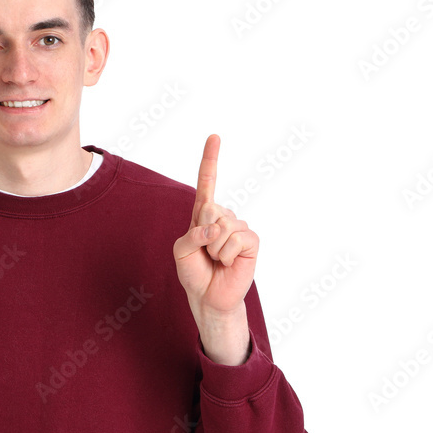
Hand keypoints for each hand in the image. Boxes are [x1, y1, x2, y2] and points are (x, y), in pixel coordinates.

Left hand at [172, 135, 258, 359]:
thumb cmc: (194, 272)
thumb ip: (192, 235)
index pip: (207, 183)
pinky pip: (236, 238)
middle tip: (205, 253)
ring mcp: (239, 227)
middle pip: (208, 209)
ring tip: (216, 260)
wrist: (208, 297)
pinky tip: (228, 263)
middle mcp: (223, 216)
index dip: (211, 160)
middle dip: (201, 234)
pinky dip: (226, 255)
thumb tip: (216, 229)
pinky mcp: (251, 241)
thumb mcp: (180, 251)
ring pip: (222, 227)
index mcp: (203, 214)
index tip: (215, 136)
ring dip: (213, 249)